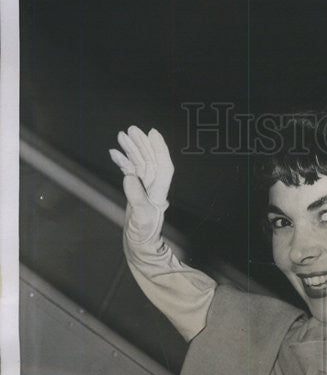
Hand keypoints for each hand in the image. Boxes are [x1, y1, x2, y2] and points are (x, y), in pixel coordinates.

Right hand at [109, 125, 173, 241]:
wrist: (139, 246)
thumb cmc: (142, 235)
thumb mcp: (140, 217)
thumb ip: (136, 197)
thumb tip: (129, 176)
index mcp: (159, 193)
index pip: (164, 166)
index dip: (160, 149)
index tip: (153, 133)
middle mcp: (153, 188)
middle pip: (151, 161)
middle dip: (142, 144)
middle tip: (132, 129)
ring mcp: (144, 189)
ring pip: (140, 164)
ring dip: (132, 150)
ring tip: (122, 136)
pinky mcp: (135, 192)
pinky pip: (130, 172)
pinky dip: (123, 162)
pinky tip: (114, 153)